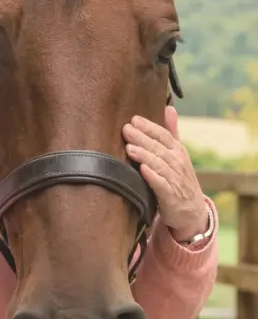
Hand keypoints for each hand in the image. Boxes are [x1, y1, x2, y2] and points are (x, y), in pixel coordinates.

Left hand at [122, 105, 208, 241]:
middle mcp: (178, 163)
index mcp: (178, 151)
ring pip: (159, 165)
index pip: (164, 135)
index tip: (134, 119)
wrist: (192, 211)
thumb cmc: (180, 178)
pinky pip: (162, 185)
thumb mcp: (178, 153)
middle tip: (126, 129)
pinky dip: (153, 177)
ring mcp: (176, 180)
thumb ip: (171, 131)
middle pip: (159, 148)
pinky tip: (142, 170)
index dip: (149, 127)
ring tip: (129, 148)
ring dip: (145, 156)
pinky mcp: (172, 197)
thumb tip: (169, 107)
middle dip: (142, 138)